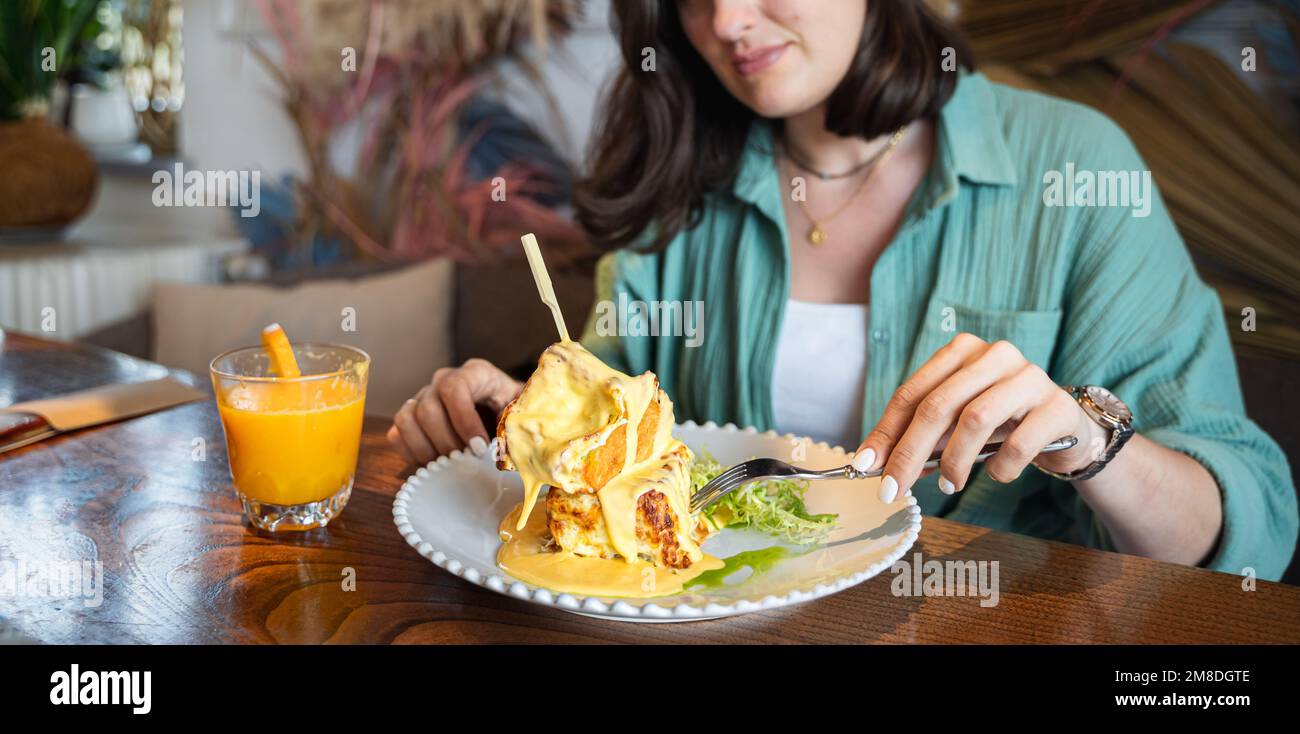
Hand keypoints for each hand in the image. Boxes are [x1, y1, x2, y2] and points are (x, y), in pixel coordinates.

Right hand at [387, 359, 522, 465]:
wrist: (505, 416)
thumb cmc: (514, 414)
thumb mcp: (521, 415)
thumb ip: (513, 428)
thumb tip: (502, 453)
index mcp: (475, 373)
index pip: (454, 388)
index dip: (463, 421)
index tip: (479, 448)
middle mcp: (443, 380)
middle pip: (427, 409)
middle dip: (446, 443)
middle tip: (464, 463)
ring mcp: (423, 397)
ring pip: (406, 420)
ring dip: (425, 449)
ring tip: (447, 465)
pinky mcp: (411, 418)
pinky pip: (396, 434)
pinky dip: (411, 453)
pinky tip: (433, 465)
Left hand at [852, 333, 1108, 502]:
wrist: (1065, 427)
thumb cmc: (1001, 423)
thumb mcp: (956, 423)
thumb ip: (921, 436)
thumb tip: (876, 465)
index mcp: (961, 352)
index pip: (911, 393)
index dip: (885, 432)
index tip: (865, 467)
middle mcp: (995, 355)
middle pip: (937, 406)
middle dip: (909, 453)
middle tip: (893, 489)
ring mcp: (1029, 377)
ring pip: (976, 419)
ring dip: (954, 461)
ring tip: (950, 485)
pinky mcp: (1057, 406)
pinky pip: (1018, 443)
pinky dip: (1000, 467)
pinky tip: (997, 473)